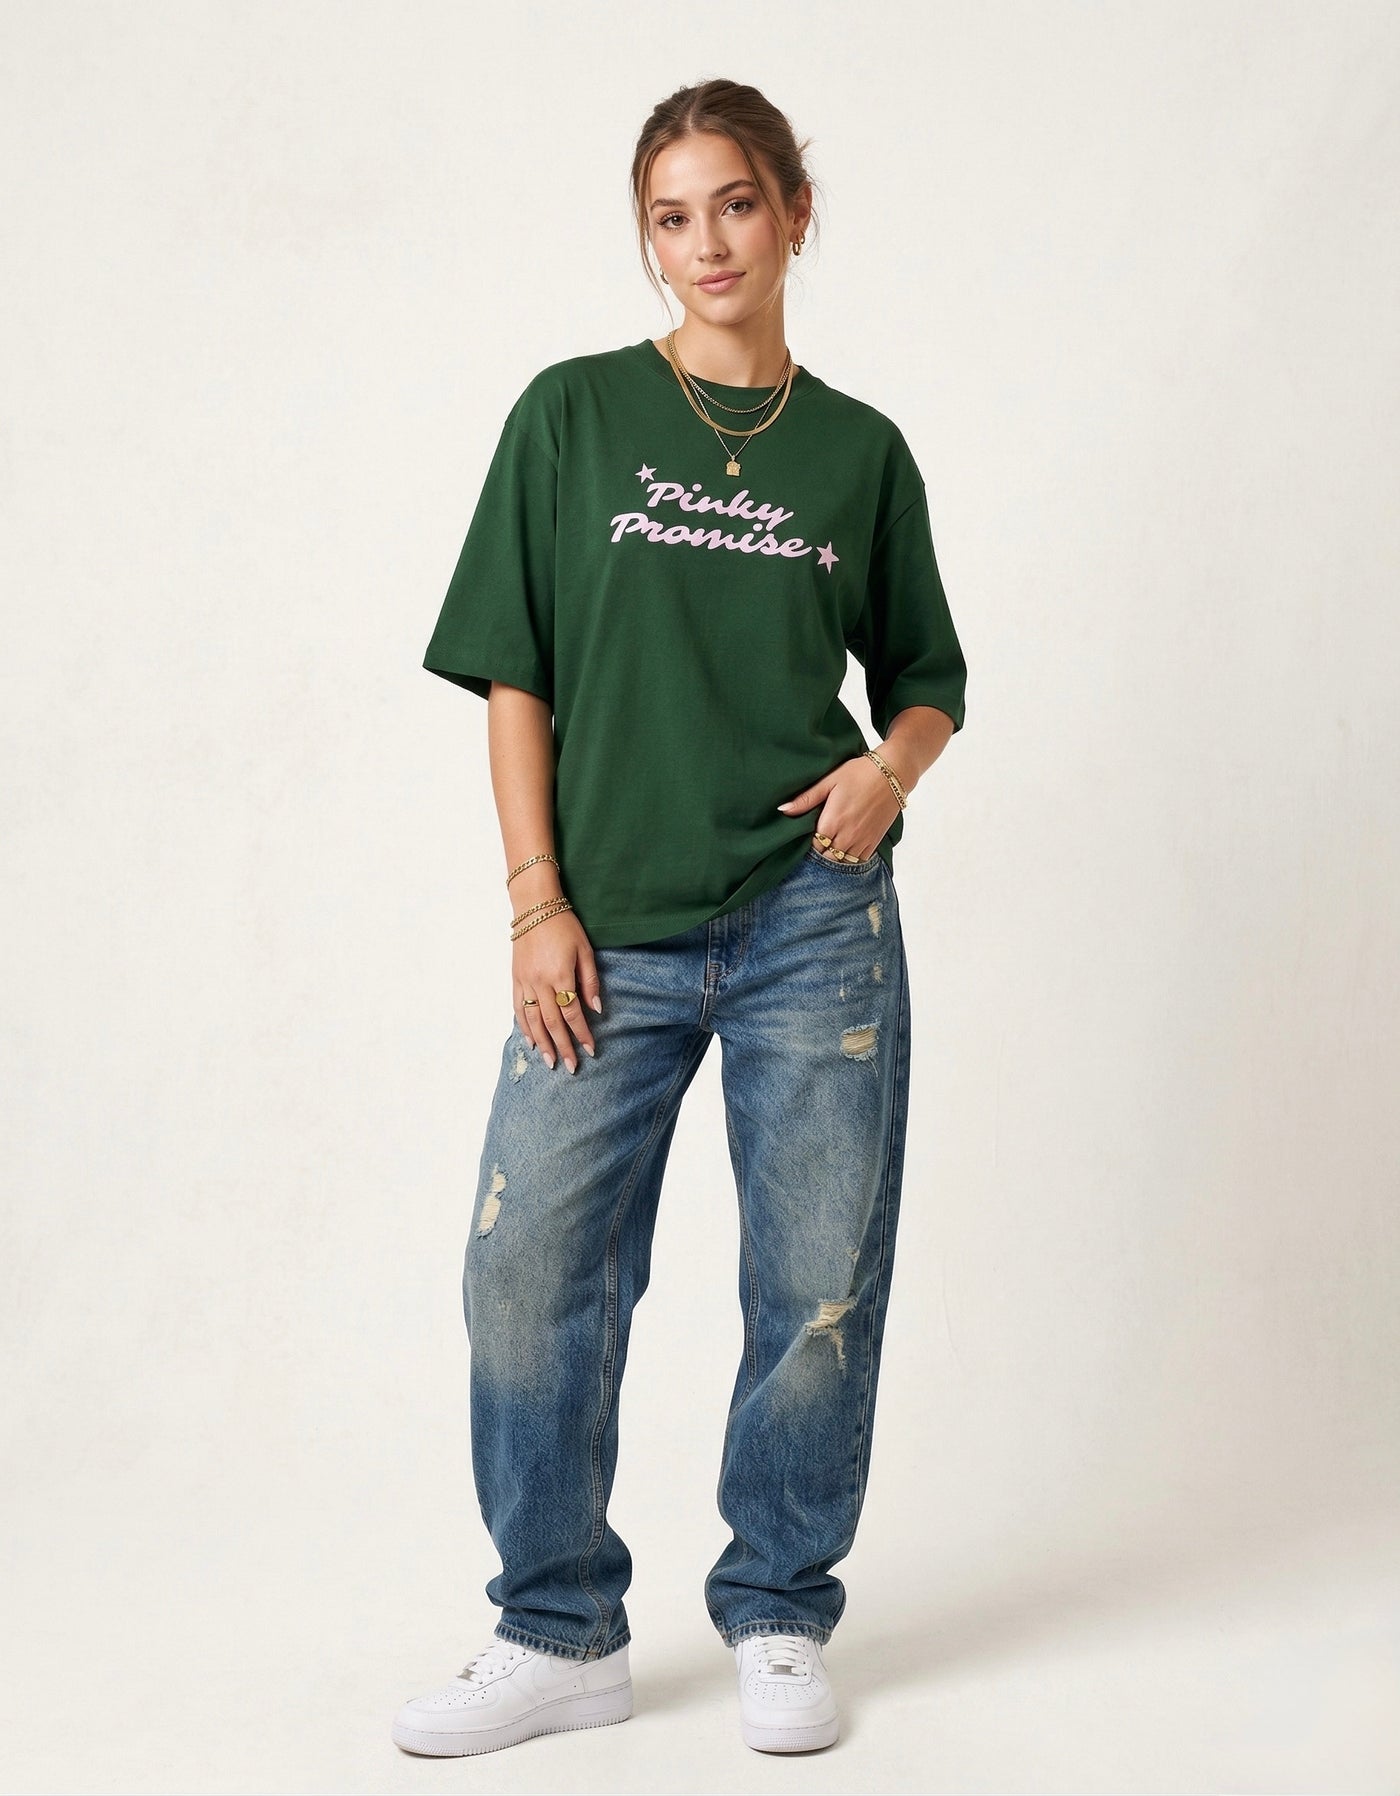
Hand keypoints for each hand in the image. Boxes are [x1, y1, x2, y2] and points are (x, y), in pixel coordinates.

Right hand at [512, 911, 600, 1072]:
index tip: (590, 1049)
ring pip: (533, 1020)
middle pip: (552, 1023)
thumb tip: (596, 1008)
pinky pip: (519, 1008)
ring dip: (542, 1043)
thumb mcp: (585, 950)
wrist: (534, 906)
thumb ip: (590, 980)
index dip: (581, 1033)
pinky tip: (530, 1041)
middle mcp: (540, 982)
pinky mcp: (515, 978)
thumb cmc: (564, 925)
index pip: (572, 1012)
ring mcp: (525, 982)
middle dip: (562, 1046)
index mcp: (560, 975)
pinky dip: (524, 1027)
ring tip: (550, 1062)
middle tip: (570, 1067)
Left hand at [776, 754, 900, 860]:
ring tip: (830, 847)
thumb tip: (783, 809)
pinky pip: (859, 860)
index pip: (813, 846)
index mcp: (832, 821)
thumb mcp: (829, 781)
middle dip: (820, 853)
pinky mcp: (875, 841)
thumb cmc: (859, 773)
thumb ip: (806, 799)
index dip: (808, 844)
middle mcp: (847, 835)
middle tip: (817, 843)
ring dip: (834, 857)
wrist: (892, 772)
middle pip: (826, 857)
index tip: (806, 838)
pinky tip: (846, 849)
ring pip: (842, 862)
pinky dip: (850, 858)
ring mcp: (862, 840)